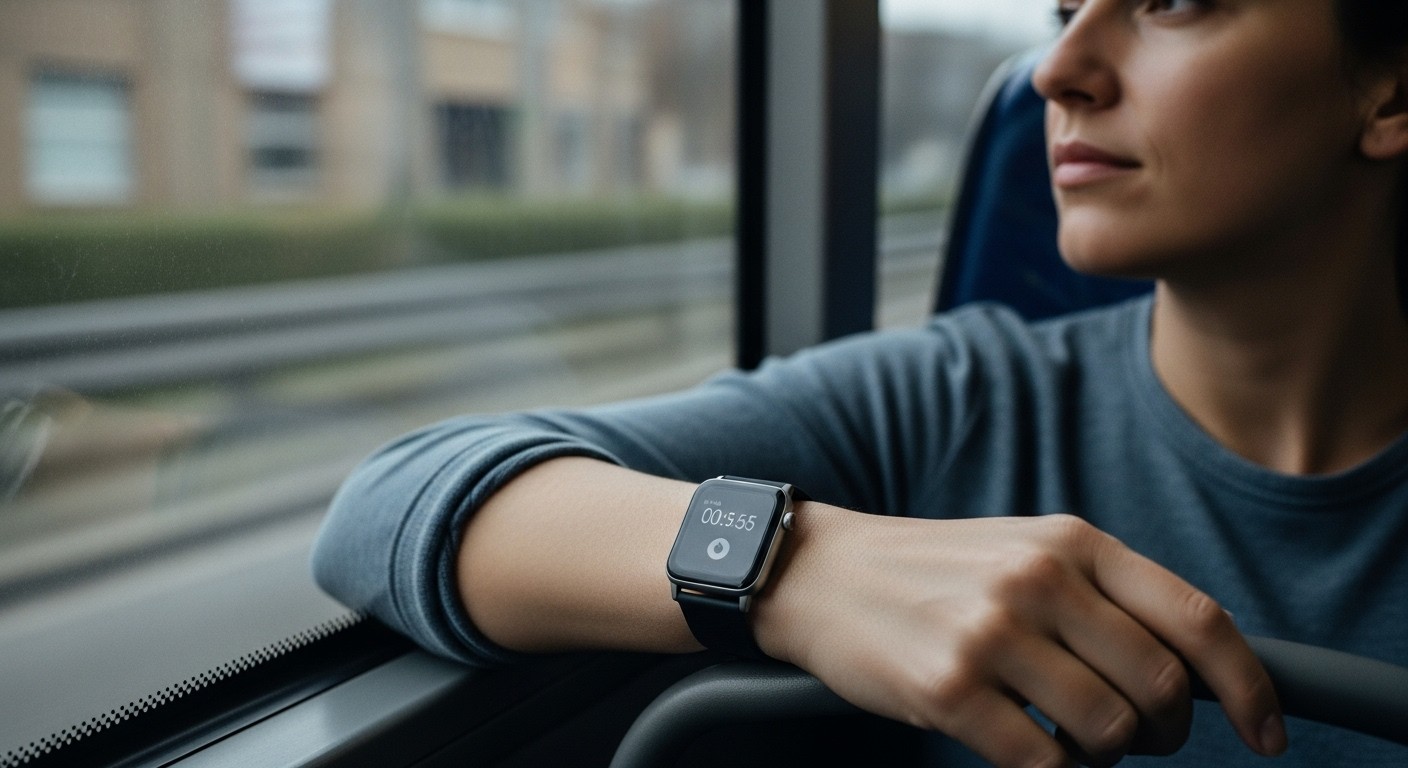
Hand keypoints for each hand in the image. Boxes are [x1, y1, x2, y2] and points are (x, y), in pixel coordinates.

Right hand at [751, 508, 1285, 767]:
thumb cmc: (937, 570)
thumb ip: (1106, 593)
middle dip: (1167, 733)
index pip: (1195, 618)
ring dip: (1103, 755)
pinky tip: (1025, 747)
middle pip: (1162, 688)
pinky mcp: (948, 688)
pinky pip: (1044, 764)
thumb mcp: (1027, 550)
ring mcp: (991, 634)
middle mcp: (1038, 579)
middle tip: (1138, 739)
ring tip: (1067, 738)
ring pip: (1110, 733)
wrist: (822, 573)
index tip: (1266, 732)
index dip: (1248, 685)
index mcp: (1071, 541)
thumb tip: (1196, 669)